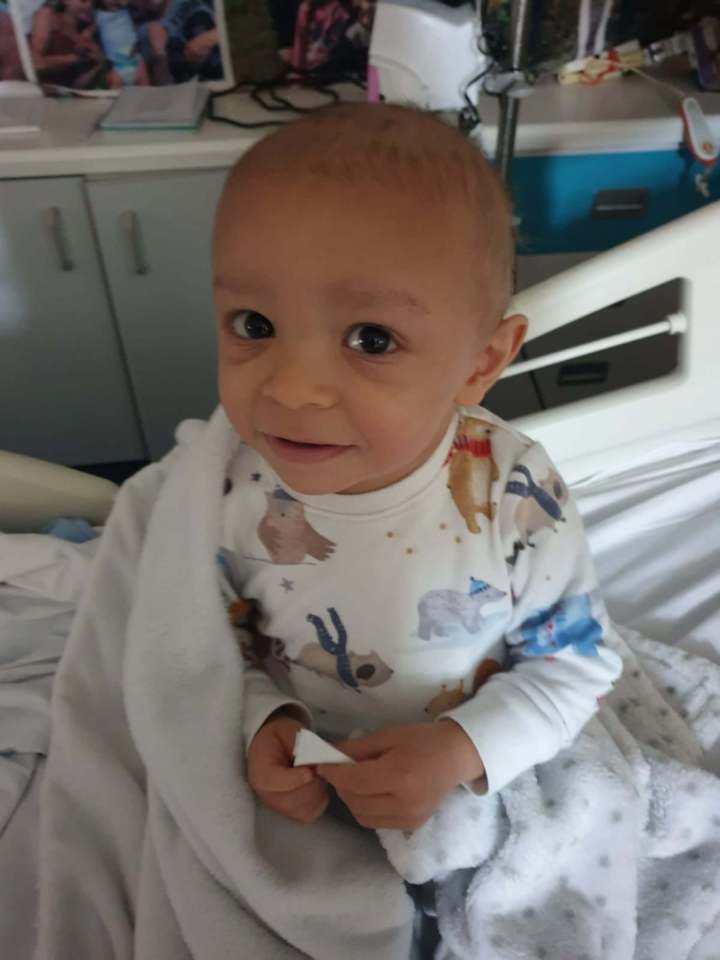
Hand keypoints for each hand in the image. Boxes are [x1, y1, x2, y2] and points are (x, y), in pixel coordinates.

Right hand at [247, 713, 328, 824]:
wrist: (272, 746)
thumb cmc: (280, 738)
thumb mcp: (288, 731)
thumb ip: (301, 745)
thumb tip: (316, 759)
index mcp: (260, 772)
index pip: (274, 782)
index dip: (295, 779)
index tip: (309, 772)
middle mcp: (266, 794)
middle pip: (291, 800)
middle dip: (311, 784)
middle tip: (318, 767)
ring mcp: (277, 806)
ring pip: (302, 809)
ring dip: (316, 791)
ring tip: (316, 774)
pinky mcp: (290, 813)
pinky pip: (309, 814)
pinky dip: (318, 801)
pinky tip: (316, 785)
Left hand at [317, 720, 483, 830]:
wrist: (456, 757)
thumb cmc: (422, 740)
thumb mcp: (388, 735)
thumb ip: (357, 748)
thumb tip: (328, 756)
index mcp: (399, 775)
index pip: (353, 780)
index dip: (332, 773)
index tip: (321, 764)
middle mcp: (404, 803)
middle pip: (355, 800)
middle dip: (341, 785)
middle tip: (339, 768)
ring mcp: (409, 819)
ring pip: (361, 815)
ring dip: (351, 798)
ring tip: (355, 780)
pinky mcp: (411, 826)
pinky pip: (375, 822)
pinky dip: (365, 808)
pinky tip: (370, 792)